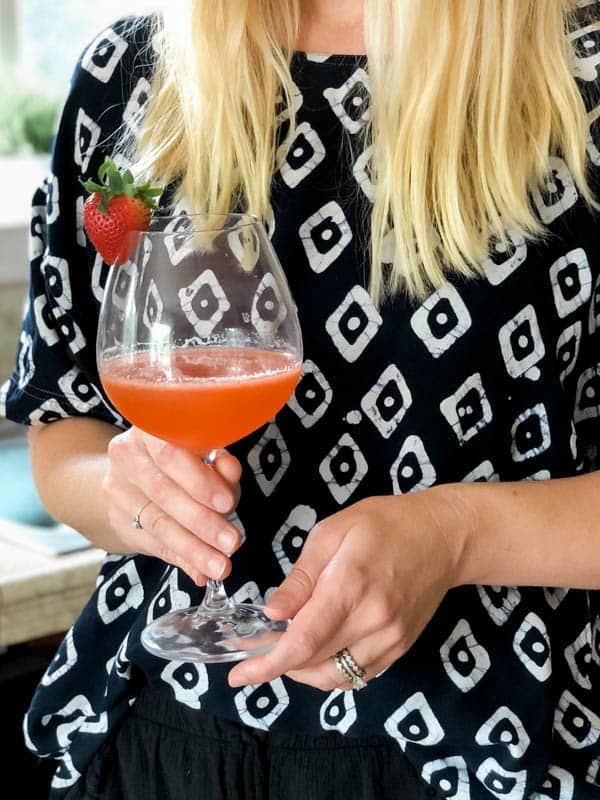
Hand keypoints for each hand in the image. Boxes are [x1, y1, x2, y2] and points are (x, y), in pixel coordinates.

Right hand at [102, 426, 242, 584]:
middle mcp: (127, 455)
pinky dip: (181, 558)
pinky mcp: (117, 518)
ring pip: (158, 523)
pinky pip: (152, 542)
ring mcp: (117, 487)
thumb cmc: (181, 456)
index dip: (199, 480)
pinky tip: (200, 571)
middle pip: (164, 492)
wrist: (131, 470)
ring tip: (220, 566)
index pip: (170, 453)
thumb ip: (219, 462)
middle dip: (202, 521)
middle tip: (232, 542)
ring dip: (194, 548)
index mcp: (149, 428)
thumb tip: (230, 471)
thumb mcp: (203, 451)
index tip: (227, 503)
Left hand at [228, 488, 468, 689]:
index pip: (304, 641)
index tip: (240, 674)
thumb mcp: (333, 532)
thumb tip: (273, 614)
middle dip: (278, 664)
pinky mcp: (401, 648)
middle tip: (256, 648)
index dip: (268, 664)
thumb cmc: (384, 523)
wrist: (443, 536)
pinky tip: (319, 651)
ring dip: (303, 672)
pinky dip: (331, 672)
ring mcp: (391, 639)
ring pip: (335, 678)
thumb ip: (302, 577)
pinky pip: (358, 676)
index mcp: (351, 586)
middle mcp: (373, 621)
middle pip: (314, 664)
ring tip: (288, 648)